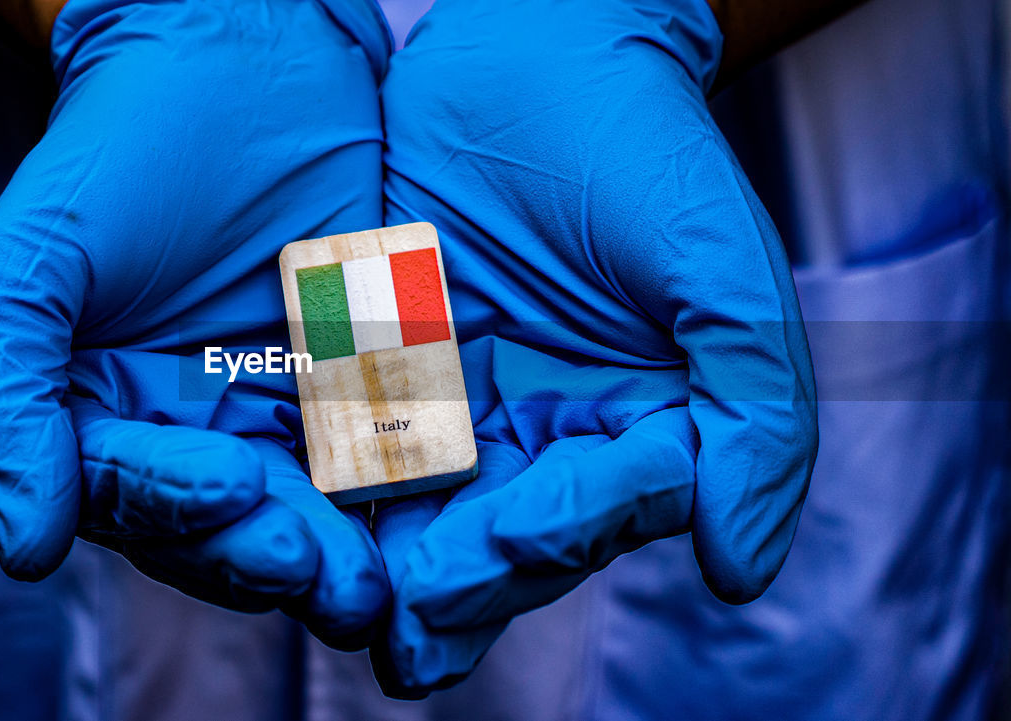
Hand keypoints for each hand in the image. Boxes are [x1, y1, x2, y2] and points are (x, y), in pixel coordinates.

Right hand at [0, 0, 392, 648]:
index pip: (135, 500)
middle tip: (326, 573)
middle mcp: (194, 436)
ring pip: (313, 516)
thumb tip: (21, 549)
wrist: (240, 55)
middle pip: (228, 534)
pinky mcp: (366, 387)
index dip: (177, 507)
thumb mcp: (34, 260)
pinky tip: (438, 513)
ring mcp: (284, 416)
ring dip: (345, 555)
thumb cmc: (124, 147)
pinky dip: (408, 492)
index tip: (230, 486)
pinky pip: (389, 453)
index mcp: (107, 422)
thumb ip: (7, 396)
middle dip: (273, 556)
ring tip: (376, 580)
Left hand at [370, 0, 817, 695]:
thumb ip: (753, 417)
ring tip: (354, 610)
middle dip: (461, 580)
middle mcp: (548, 443)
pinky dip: (328, 483)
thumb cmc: (645, 151)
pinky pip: (355, 440)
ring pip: (425, 513)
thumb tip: (742, 570)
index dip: (562, 531)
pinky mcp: (385, 377)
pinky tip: (293, 517)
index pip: (605, 509)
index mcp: (640, 434)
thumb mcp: (723, 273)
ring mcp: (462, 414)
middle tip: (412, 620)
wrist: (536, 52)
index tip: (516, 538)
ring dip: (387, 566)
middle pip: (507, 539)